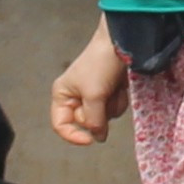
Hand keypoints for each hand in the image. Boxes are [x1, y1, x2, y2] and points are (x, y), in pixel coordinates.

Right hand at [49, 34, 125, 149]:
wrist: (122, 43)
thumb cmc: (100, 63)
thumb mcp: (94, 95)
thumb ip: (94, 120)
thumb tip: (98, 138)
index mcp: (62, 95)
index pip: (61, 125)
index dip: (73, 135)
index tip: (90, 140)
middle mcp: (75, 97)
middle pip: (86, 123)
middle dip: (99, 112)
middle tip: (103, 96)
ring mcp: (93, 96)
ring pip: (103, 118)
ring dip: (111, 105)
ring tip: (112, 87)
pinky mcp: (109, 93)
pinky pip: (114, 109)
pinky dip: (119, 100)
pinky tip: (120, 86)